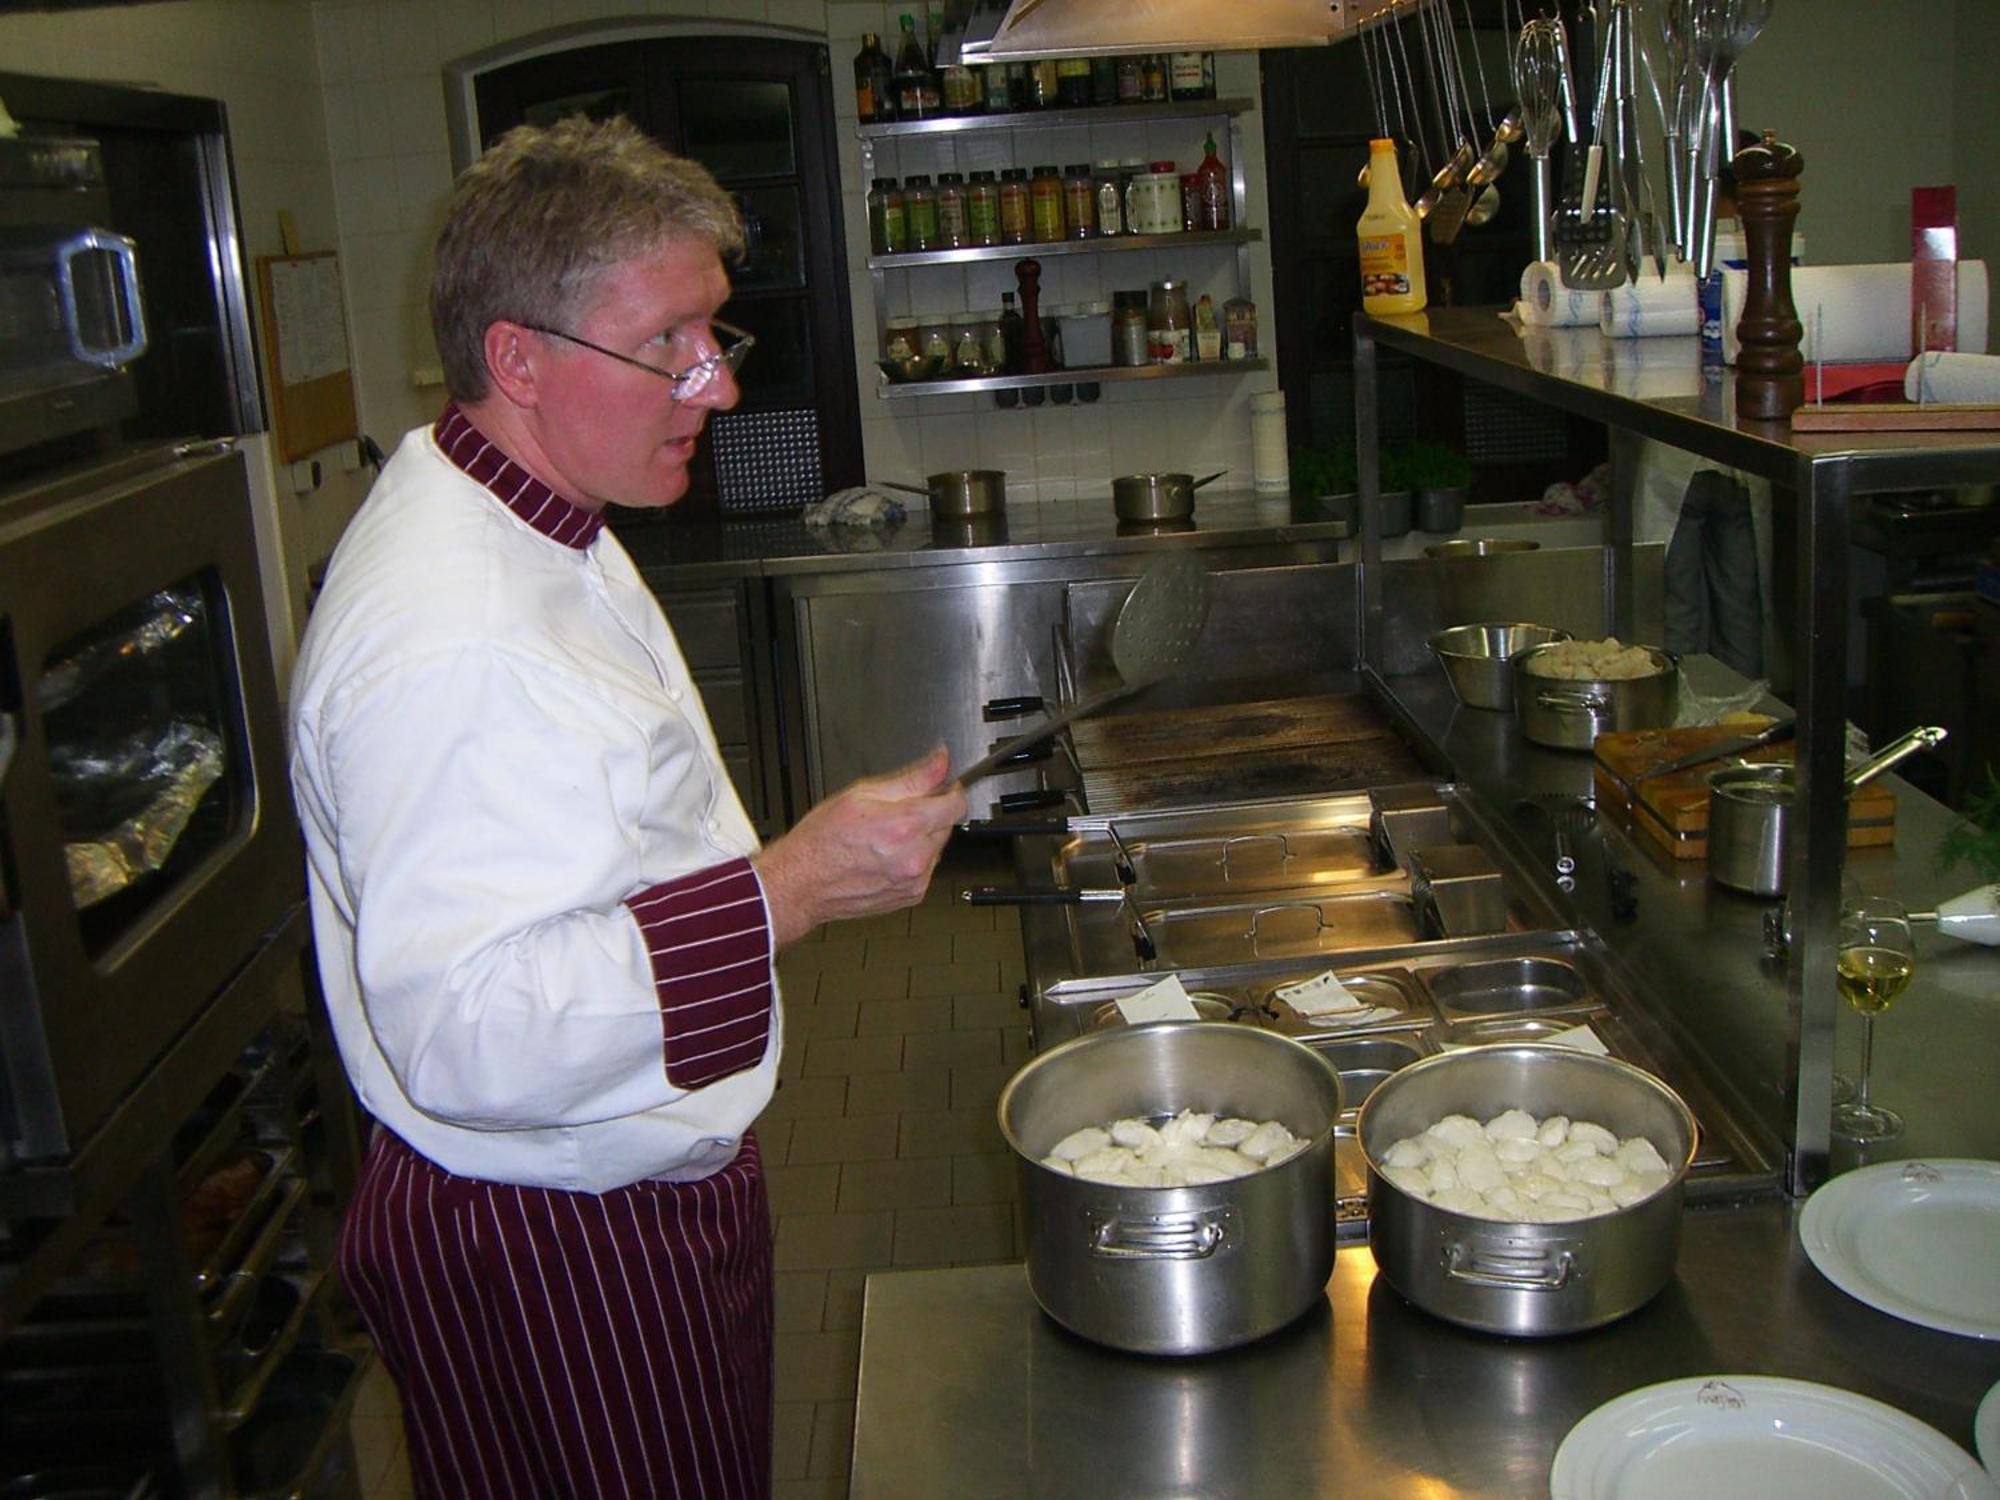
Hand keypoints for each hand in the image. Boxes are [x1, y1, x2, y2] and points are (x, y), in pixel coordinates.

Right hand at [753, 746, 965, 946]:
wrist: (802, 882)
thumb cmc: (822, 840)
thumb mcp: (862, 793)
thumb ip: (910, 778)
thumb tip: (940, 762)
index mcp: (905, 826)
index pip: (955, 805)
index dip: (951, 791)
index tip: (943, 787)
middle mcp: (915, 857)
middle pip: (946, 825)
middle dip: (929, 814)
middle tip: (896, 812)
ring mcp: (915, 880)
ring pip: (936, 848)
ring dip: (921, 839)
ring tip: (885, 838)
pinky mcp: (912, 895)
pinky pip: (926, 869)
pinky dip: (914, 860)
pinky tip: (886, 857)